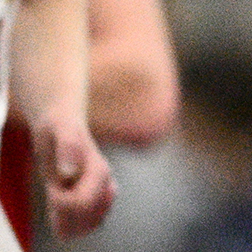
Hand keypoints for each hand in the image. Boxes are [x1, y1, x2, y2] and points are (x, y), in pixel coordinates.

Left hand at [35, 111, 112, 237]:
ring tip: (57, 202)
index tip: (51, 189)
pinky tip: (60, 210)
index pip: (83, 203)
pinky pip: (91, 222)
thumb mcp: (61, 131)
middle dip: (67, 214)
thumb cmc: (60, 126)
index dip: (61, 203)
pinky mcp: (94, 196)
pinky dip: (75, 224)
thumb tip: (68, 174)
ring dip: (72, 221)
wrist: (63, 123)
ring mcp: (101, 191)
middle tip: (54, 194)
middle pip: (90, 218)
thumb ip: (68, 149)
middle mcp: (105, 183)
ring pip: (94, 223)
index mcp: (99, 170)